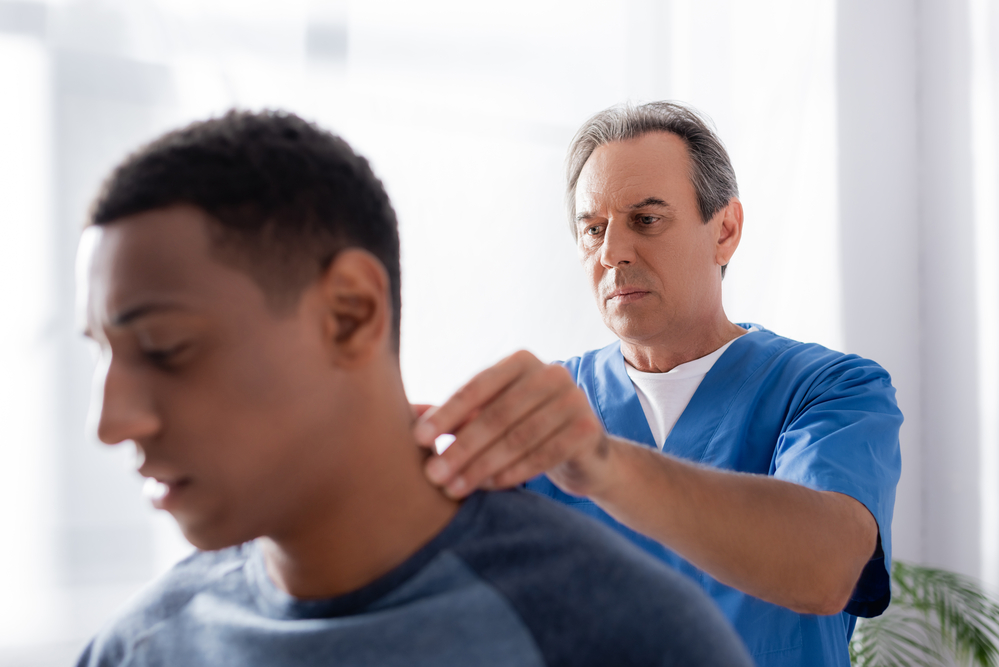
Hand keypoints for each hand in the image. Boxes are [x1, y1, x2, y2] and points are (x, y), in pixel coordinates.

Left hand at [413, 350, 611, 498]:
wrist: (581, 453)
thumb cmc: (523, 429)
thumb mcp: (488, 416)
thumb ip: (453, 414)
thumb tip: (402, 414)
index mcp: (521, 361)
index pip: (477, 387)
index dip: (446, 414)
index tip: (418, 439)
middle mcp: (551, 373)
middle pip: (496, 415)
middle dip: (461, 447)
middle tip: (432, 474)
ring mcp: (574, 399)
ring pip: (518, 437)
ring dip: (481, 466)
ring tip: (454, 487)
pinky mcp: (587, 429)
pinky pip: (543, 454)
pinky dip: (513, 472)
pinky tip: (489, 487)